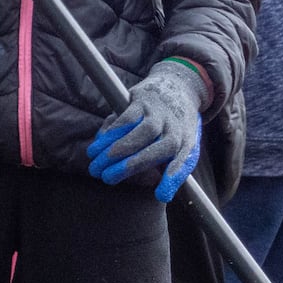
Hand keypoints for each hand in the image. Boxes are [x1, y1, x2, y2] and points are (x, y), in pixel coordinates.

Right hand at [86, 59, 206, 201]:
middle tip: (106, 178)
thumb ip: (171, 169)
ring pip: (138, 132)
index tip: (161, 195)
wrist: (178, 87)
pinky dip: (110, 133)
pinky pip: (125, 118)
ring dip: (114, 149)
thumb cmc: (175, 127)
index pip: (183, 162)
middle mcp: (175, 128)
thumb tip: (161, 194)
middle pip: (155, 149)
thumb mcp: (182, 147)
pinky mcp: (143, 100)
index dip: (172, 178)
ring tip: (95, 163)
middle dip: (129, 166)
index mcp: (186, 143)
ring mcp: (159, 113)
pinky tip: (98, 145)